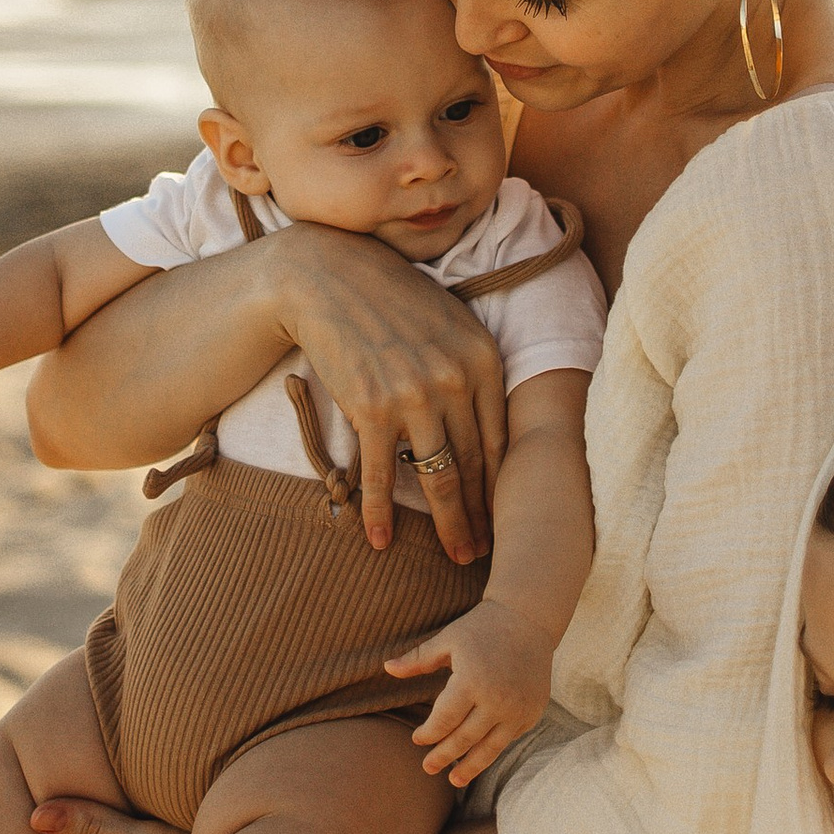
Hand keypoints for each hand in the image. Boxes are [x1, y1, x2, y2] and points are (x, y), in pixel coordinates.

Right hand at [273, 225, 507, 561]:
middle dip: (482, 515)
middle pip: (475, 465)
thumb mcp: (450, 325)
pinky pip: (380, 474)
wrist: (328, 277)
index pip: (502, 440)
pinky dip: (379, 513)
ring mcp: (414, 396)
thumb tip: (482, 427)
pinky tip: (380, 541)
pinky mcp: (371, 408)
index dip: (503, 487)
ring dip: (449, 524)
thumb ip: (472, 372)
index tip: (505, 517)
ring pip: (439, 477)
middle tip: (485, 551)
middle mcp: (456, 380)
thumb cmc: (392, 299)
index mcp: (483, 360)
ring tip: (457, 555)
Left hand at [389, 600, 551, 789]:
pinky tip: (479, 757)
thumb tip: (386, 668)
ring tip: (454, 779)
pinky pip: (508, 738)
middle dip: (444, 756)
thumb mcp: (448, 639)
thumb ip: (419, 659)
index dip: (428, 733)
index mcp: (471, 680)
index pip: (444, 720)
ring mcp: (517, 708)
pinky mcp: (533, 711)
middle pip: (464, 739)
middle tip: (428, 768)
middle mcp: (497, 699)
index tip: (417, 739)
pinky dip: (492, 749)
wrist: (529, 619)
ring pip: (489, 747)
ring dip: (470, 767)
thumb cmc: (482, 627)